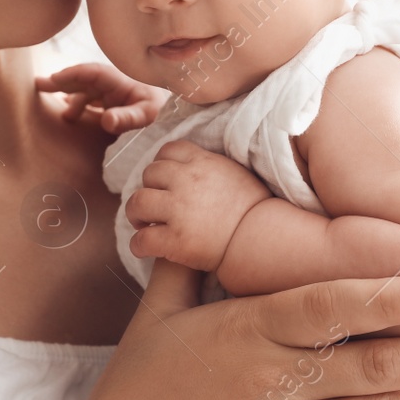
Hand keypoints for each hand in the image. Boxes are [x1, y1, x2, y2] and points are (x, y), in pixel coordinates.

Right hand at [35, 62, 168, 132]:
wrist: (174, 112)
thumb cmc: (161, 110)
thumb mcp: (146, 114)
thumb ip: (127, 117)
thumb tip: (106, 121)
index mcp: (119, 81)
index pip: (92, 72)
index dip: (72, 74)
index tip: (54, 78)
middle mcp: (112, 84)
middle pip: (83, 79)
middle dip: (62, 80)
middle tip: (39, 84)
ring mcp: (111, 93)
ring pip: (84, 90)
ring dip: (68, 94)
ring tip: (53, 104)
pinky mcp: (111, 102)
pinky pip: (89, 100)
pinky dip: (76, 103)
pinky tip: (67, 112)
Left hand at [126, 140, 270, 270]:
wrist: (264, 238)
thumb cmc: (255, 209)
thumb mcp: (236, 173)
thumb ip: (211, 165)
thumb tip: (195, 165)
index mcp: (202, 162)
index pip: (168, 150)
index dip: (161, 164)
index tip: (164, 180)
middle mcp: (186, 181)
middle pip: (149, 174)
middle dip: (149, 188)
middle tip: (154, 205)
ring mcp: (178, 210)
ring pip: (137, 202)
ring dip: (136, 214)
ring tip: (143, 223)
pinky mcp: (175, 240)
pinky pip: (142, 239)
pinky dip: (139, 245)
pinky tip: (145, 248)